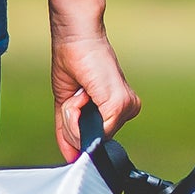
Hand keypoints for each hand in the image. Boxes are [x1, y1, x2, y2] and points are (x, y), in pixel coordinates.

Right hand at [51, 7, 138, 161]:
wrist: (77, 36)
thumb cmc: (74, 61)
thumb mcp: (68, 104)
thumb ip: (70, 132)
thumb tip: (72, 157)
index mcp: (118, 110)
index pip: (95, 141)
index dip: (75, 135)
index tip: (74, 109)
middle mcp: (126, 110)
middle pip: (90, 142)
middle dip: (73, 122)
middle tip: (77, 94)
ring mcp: (125, 109)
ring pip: (88, 138)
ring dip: (73, 115)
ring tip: (80, 90)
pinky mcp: (119, 105)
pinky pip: (91, 131)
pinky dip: (76, 113)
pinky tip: (83, 91)